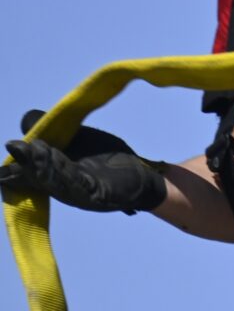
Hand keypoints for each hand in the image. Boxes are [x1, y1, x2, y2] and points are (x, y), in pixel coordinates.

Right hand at [0, 110, 166, 213]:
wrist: (140, 176)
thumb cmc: (105, 159)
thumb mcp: (78, 139)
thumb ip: (53, 130)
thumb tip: (25, 120)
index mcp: (54, 175)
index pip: (27, 173)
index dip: (12, 170)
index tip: (2, 162)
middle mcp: (62, 187)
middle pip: (38, 176)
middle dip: (24, 163)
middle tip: (12, 147)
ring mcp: (78, 192)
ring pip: (55, 178)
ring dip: (42, 164)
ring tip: (31, 149)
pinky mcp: (96, 193)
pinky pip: (78, 181)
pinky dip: (64, 171)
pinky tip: (55, 159)